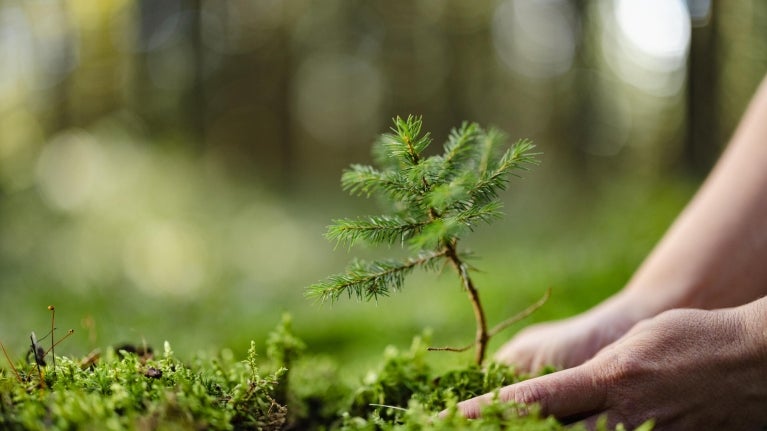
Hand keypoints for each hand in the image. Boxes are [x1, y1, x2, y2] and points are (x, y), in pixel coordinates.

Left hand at [454, 305, 766, 429]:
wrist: (752, 357)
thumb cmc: (685, 338)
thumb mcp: (628, 348)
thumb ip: (587, 378)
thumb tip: (550, 396)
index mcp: (607, 380)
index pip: (533, 402)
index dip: (488, 413)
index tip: (452, 417)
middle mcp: (622, 417)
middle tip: (475, 429)